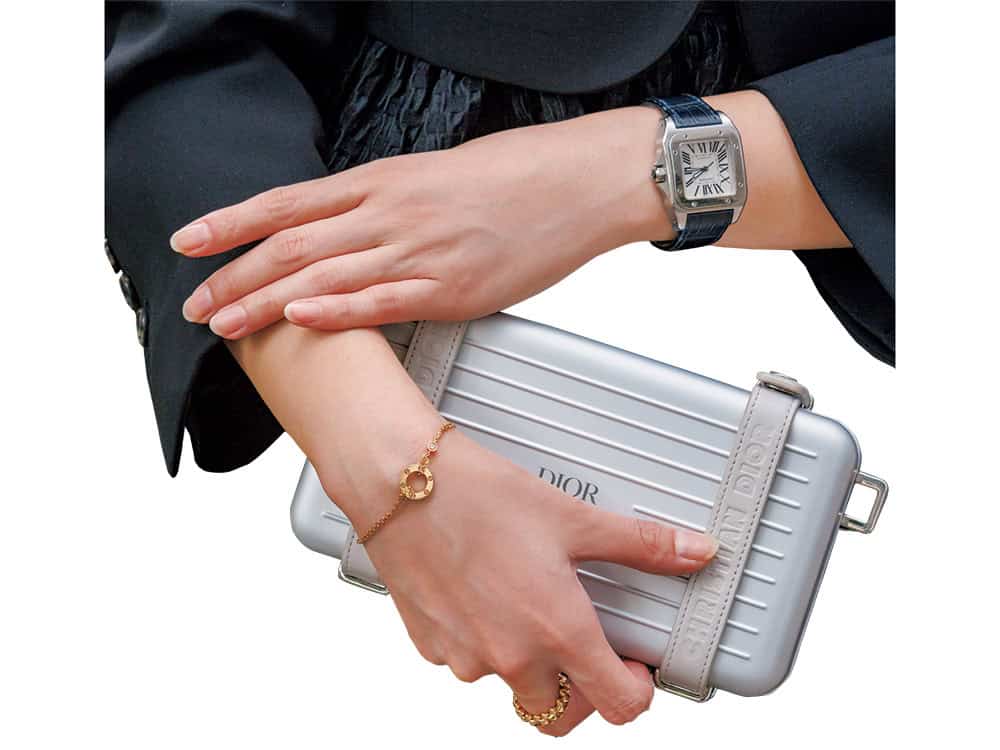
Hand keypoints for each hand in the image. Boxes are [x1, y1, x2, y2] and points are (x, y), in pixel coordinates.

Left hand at [173, 106, 668, 338]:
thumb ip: (390, 203)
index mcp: (384, 180)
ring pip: (326, 274)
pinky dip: (339, 310)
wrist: (577, 181)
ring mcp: (421, 249)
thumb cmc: (516, 176)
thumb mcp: (437, 175)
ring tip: (227, 324)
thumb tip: (355, 226)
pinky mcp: (454, 285)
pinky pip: (385, 299)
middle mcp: (391, 212)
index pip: (288, 201)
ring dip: (268, 302)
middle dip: (237, 275)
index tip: (192, 241)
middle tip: (197, 304)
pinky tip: (303, 319)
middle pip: (294, 244)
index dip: (234, 222)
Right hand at [337, 427, 717, 734]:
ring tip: (529, 603)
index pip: (618, 707)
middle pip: (562, 713)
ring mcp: (466, 657)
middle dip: (582, 688)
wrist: (400, 482)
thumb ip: (640, 543)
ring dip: (529, 662)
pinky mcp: (430, 645)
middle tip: (586, 642)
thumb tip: (694, 551)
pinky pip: (468, 662)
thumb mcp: (573, 517)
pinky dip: (485, 642)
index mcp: (556, 631)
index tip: (636, 663)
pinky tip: (486, 595)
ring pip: (511, 687)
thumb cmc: (478, 496)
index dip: (638, 690)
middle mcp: (510, 657)